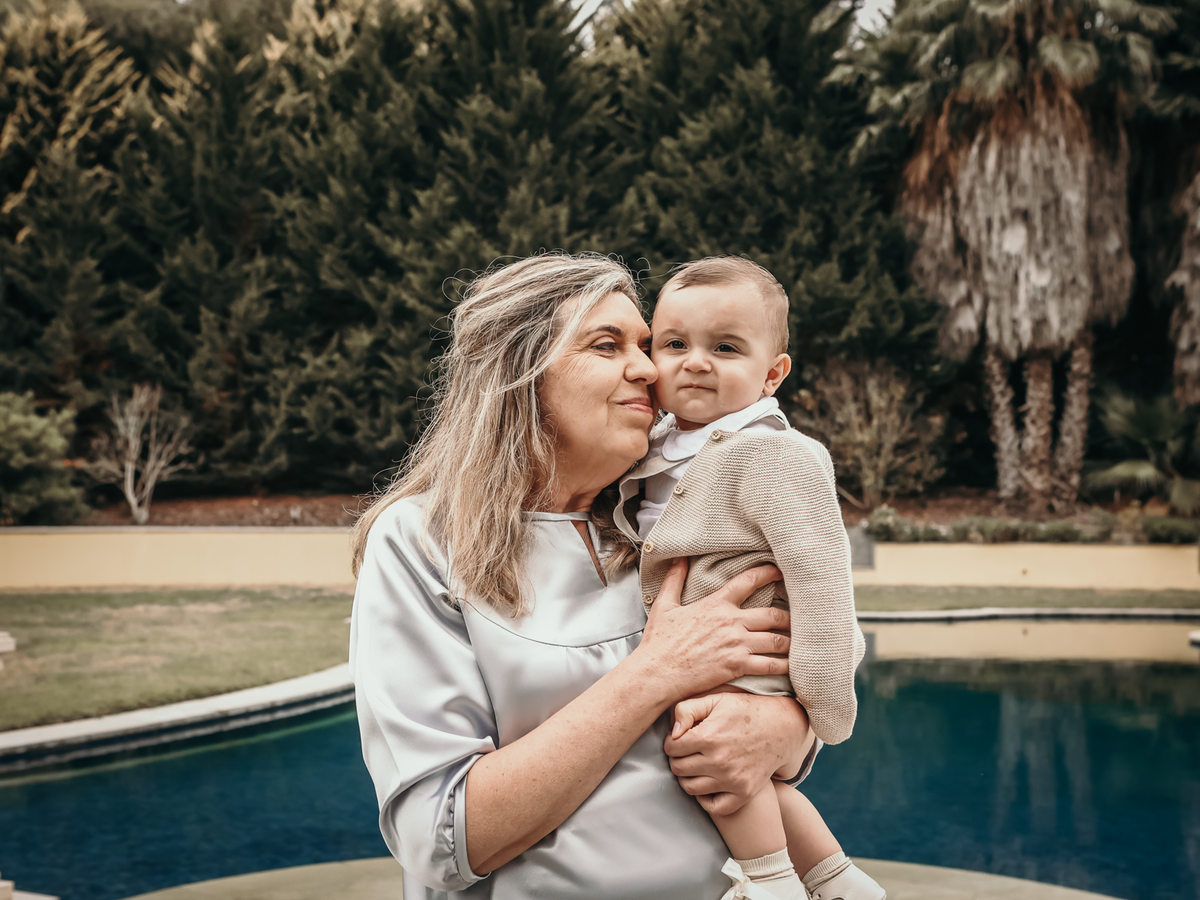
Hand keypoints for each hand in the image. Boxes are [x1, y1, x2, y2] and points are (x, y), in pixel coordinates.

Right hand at [635, 558, 789, 703]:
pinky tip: (794, 666)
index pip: (748, 582)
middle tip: (800, 617)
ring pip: (776, 640)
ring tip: (802, 643)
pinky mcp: (738, 666)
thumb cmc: (660, 642)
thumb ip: (674, 580)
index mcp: (716, 605)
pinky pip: (770, 665)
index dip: (767, 573)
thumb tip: (679, 559)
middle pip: (773, 614)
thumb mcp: (664, 605)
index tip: (780, 571)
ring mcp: (737, 645)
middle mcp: (732, 622)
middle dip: (789, 616)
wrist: (659, 672)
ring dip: (791, 641)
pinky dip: (785, 665)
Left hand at [665, 691, 811, 815]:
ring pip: (690, 788)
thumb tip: (673, 734)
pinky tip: (707, 783)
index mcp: (709, 737)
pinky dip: (705, 799)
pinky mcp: (744, 793)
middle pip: (678, 769)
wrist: (782, 727)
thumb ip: (686, 710)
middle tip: (686, 752)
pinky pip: (714, 807)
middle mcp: (719, 761)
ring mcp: (732, 780)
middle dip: (677, 759)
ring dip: (687, 777)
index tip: (679, 739)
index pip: (671, 749)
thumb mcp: (715, 699)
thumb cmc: (746, 711)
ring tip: (695, 765)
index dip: (671, 742)